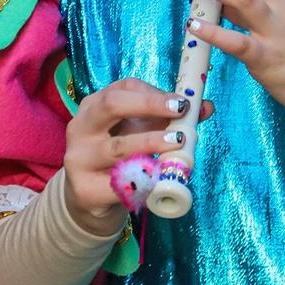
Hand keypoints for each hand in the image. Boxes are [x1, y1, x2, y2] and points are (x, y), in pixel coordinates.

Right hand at [62, 79, 198, 233]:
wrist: (90, 196)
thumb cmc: (119, 155)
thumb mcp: (140, 132)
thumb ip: (169, 119)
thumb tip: (205, 106)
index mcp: (94, 105)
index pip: (124, 88)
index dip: (155, 92)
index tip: (182, 101)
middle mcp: (81, 126)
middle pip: (111, 105)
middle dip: (149, 104)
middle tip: (180, 110)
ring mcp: (79, 157)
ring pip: (118, 147)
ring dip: (152, 142)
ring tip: (178, 142)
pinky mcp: (84, 188)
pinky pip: (119, 183)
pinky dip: (144, 180)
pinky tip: (160, 178)